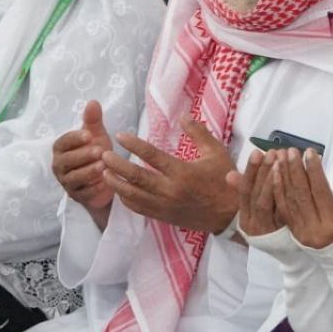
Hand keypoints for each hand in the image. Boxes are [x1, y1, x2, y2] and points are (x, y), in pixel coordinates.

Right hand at [52, 101, 114, 227]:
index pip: (63, 142)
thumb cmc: (95, 152)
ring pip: (74, 178)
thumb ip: (93, 120)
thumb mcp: (96, 135)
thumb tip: (93, 102)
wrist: (103, 177)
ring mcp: (67, 182)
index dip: (74, 139)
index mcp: (61, 148)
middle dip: (82, 155)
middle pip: (66, 161)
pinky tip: (105, 183)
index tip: (89, 135)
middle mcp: (60, 166)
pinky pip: (83, 194)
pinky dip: (93, 189)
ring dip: (88, 172)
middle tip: (99, 150)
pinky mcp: (77, 196)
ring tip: (103, 166)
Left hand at [102, 118, 237, 234]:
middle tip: (103, 154)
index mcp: (182, 172)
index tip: (120, 136)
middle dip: (117, 165)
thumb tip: (182, 115)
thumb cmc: (223, 179)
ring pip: (133, 196)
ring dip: (116, 184)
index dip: (134, 145)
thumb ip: (198, 133)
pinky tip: (119, 190)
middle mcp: (171, 190)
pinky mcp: (163, 216)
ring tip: (103, 172)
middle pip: (136, 177)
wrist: (229, 214)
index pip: (152, 156)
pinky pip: (139, 209)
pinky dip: (126, 199)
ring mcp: (165, 206)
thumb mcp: (216, 152)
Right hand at [225, 149, 283, 238]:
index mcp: (243, 215)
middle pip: (253, 194)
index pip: (243, 190)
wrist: (286, 253)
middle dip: (262, 171)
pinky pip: (278, 212)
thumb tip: (229, 175)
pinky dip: (281, 194)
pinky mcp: (276, 234)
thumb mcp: (258, 208)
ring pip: (263, 202)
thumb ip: (247, 189)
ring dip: (270, 179)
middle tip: (271, 152)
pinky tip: (288, 180)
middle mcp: (249, 223)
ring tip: (279, 161)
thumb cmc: (271, 225)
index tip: (257, 152)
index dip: (250, 171)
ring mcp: (262, 229)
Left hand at [272, 148, 332, 248]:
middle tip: (291, 150)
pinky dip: (279, 191)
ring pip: (290, 201)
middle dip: (295, 170)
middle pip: (301, 194)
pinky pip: (284, 210)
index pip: (321, 192)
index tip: (310, 152)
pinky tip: (275, 175)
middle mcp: (314, 230)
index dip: (314, 171)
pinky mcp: (295, 235)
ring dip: (284, 177)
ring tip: (282, 157)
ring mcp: (302, 234)